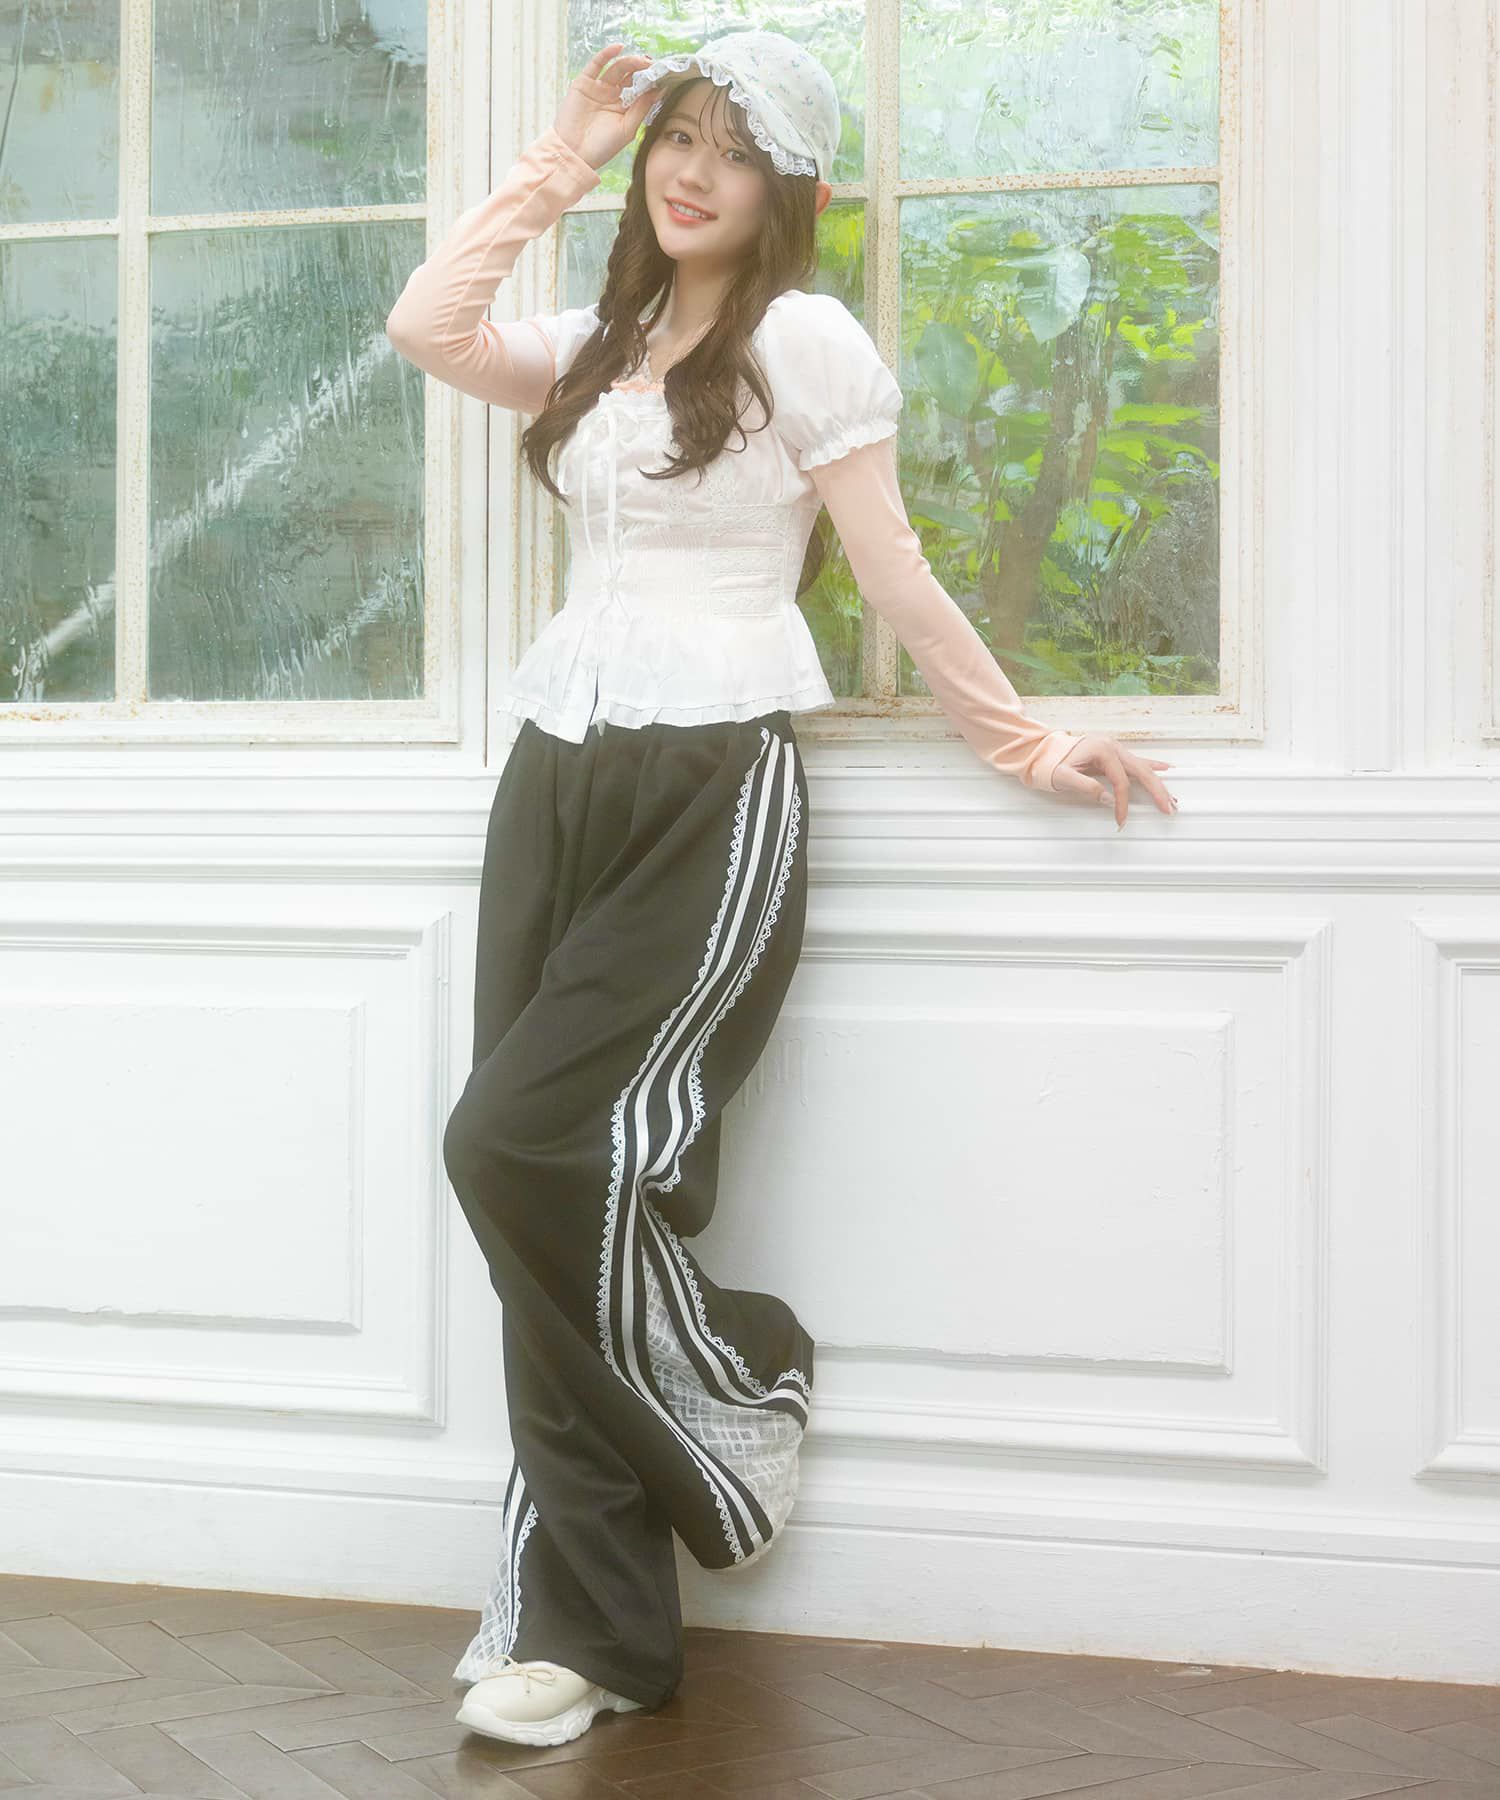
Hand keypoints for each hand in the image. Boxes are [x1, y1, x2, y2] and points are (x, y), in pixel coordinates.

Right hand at [552, 43, 662, 171]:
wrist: (575, 154)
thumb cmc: (601, 148)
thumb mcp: (627, 129)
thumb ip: (642, 109)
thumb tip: (659, 90)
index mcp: (624, 108)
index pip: (640, 89)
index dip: (650, 81)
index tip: (663, 75)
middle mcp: (612, 96)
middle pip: (630, 76)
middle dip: (642, 69)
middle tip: (653, 66)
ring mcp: (598, 88)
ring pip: (617, 68)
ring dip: (630, 61)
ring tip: (642, 60)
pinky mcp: (584, 83)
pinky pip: (596, 64)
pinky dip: (607, 54)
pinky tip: (619, 48)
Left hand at [1049, 735, 1178, 827]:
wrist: (1043, 752)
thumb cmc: (1050, 763)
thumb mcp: (1063, 777)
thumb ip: (1086, 787)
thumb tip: (1107, 799)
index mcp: (1102, 750)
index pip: (1121, 781)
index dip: (1123, 802)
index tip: (1121, 819)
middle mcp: (1112, 747)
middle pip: (1140, 771)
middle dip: (1157, 790)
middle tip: (1167, 807)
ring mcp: (1114, 749)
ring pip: (1142, 767)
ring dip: (1157, 782)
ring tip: (1171, 797)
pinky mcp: (1113, 753)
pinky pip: (1136, 762)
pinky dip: (1151, 767)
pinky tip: (1165, 769)